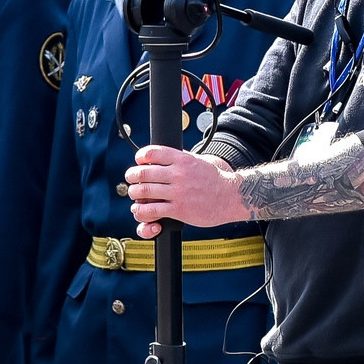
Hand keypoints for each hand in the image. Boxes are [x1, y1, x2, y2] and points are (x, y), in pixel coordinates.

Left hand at [125, 145, 245, 236]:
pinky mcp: (179, 209)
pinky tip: (142, 210)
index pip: (153, 153)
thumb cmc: (217, 180)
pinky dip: (141, 211)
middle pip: (143, 173)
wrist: (232, 197)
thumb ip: (183, 158)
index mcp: (183, 160)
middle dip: (132, 177)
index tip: (139, 162)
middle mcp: (178, 174)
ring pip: (144, 191)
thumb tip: (167, 156)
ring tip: (136, 196)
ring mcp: (178, 192)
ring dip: (135, 194)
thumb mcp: (201, 161)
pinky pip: (152, 210)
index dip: (141, 157)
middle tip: (131, 180)